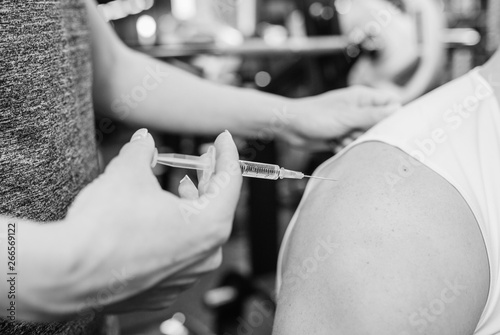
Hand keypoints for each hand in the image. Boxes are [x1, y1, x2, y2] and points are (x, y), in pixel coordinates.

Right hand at [64, 129, 241, 315]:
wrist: (68, 275)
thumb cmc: (104, 226)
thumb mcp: (127, 173)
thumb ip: (142, 152)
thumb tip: (144, 141)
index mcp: (209, 224)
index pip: (229, 181)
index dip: (227, 154)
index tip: (223, 140)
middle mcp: (204, 255)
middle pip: (216, 207)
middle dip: (209, 178)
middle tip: (203, 159)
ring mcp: (185, 277)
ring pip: (198, 233)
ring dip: (191, 206)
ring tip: (181, 187)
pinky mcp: (163, 291)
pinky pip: (177, 255)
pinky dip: (174, 233)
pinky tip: (158, 221)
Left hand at [284, 86, 400, 146]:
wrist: (290, 128)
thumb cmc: (315, 116)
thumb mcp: (346, 117)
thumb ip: (372, 115)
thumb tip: (397, 110)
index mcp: (363, 98)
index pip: (391, 103)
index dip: (394, 116)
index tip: (390, 128)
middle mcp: (359, 110)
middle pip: (380, 124)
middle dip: (371, 133)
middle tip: (356, 134)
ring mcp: (350, 123)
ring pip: (367, 137)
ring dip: (356, 142)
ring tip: (341, 137)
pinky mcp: (342, 136)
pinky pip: (354, 145)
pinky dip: (346, 147)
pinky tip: (334, 143)